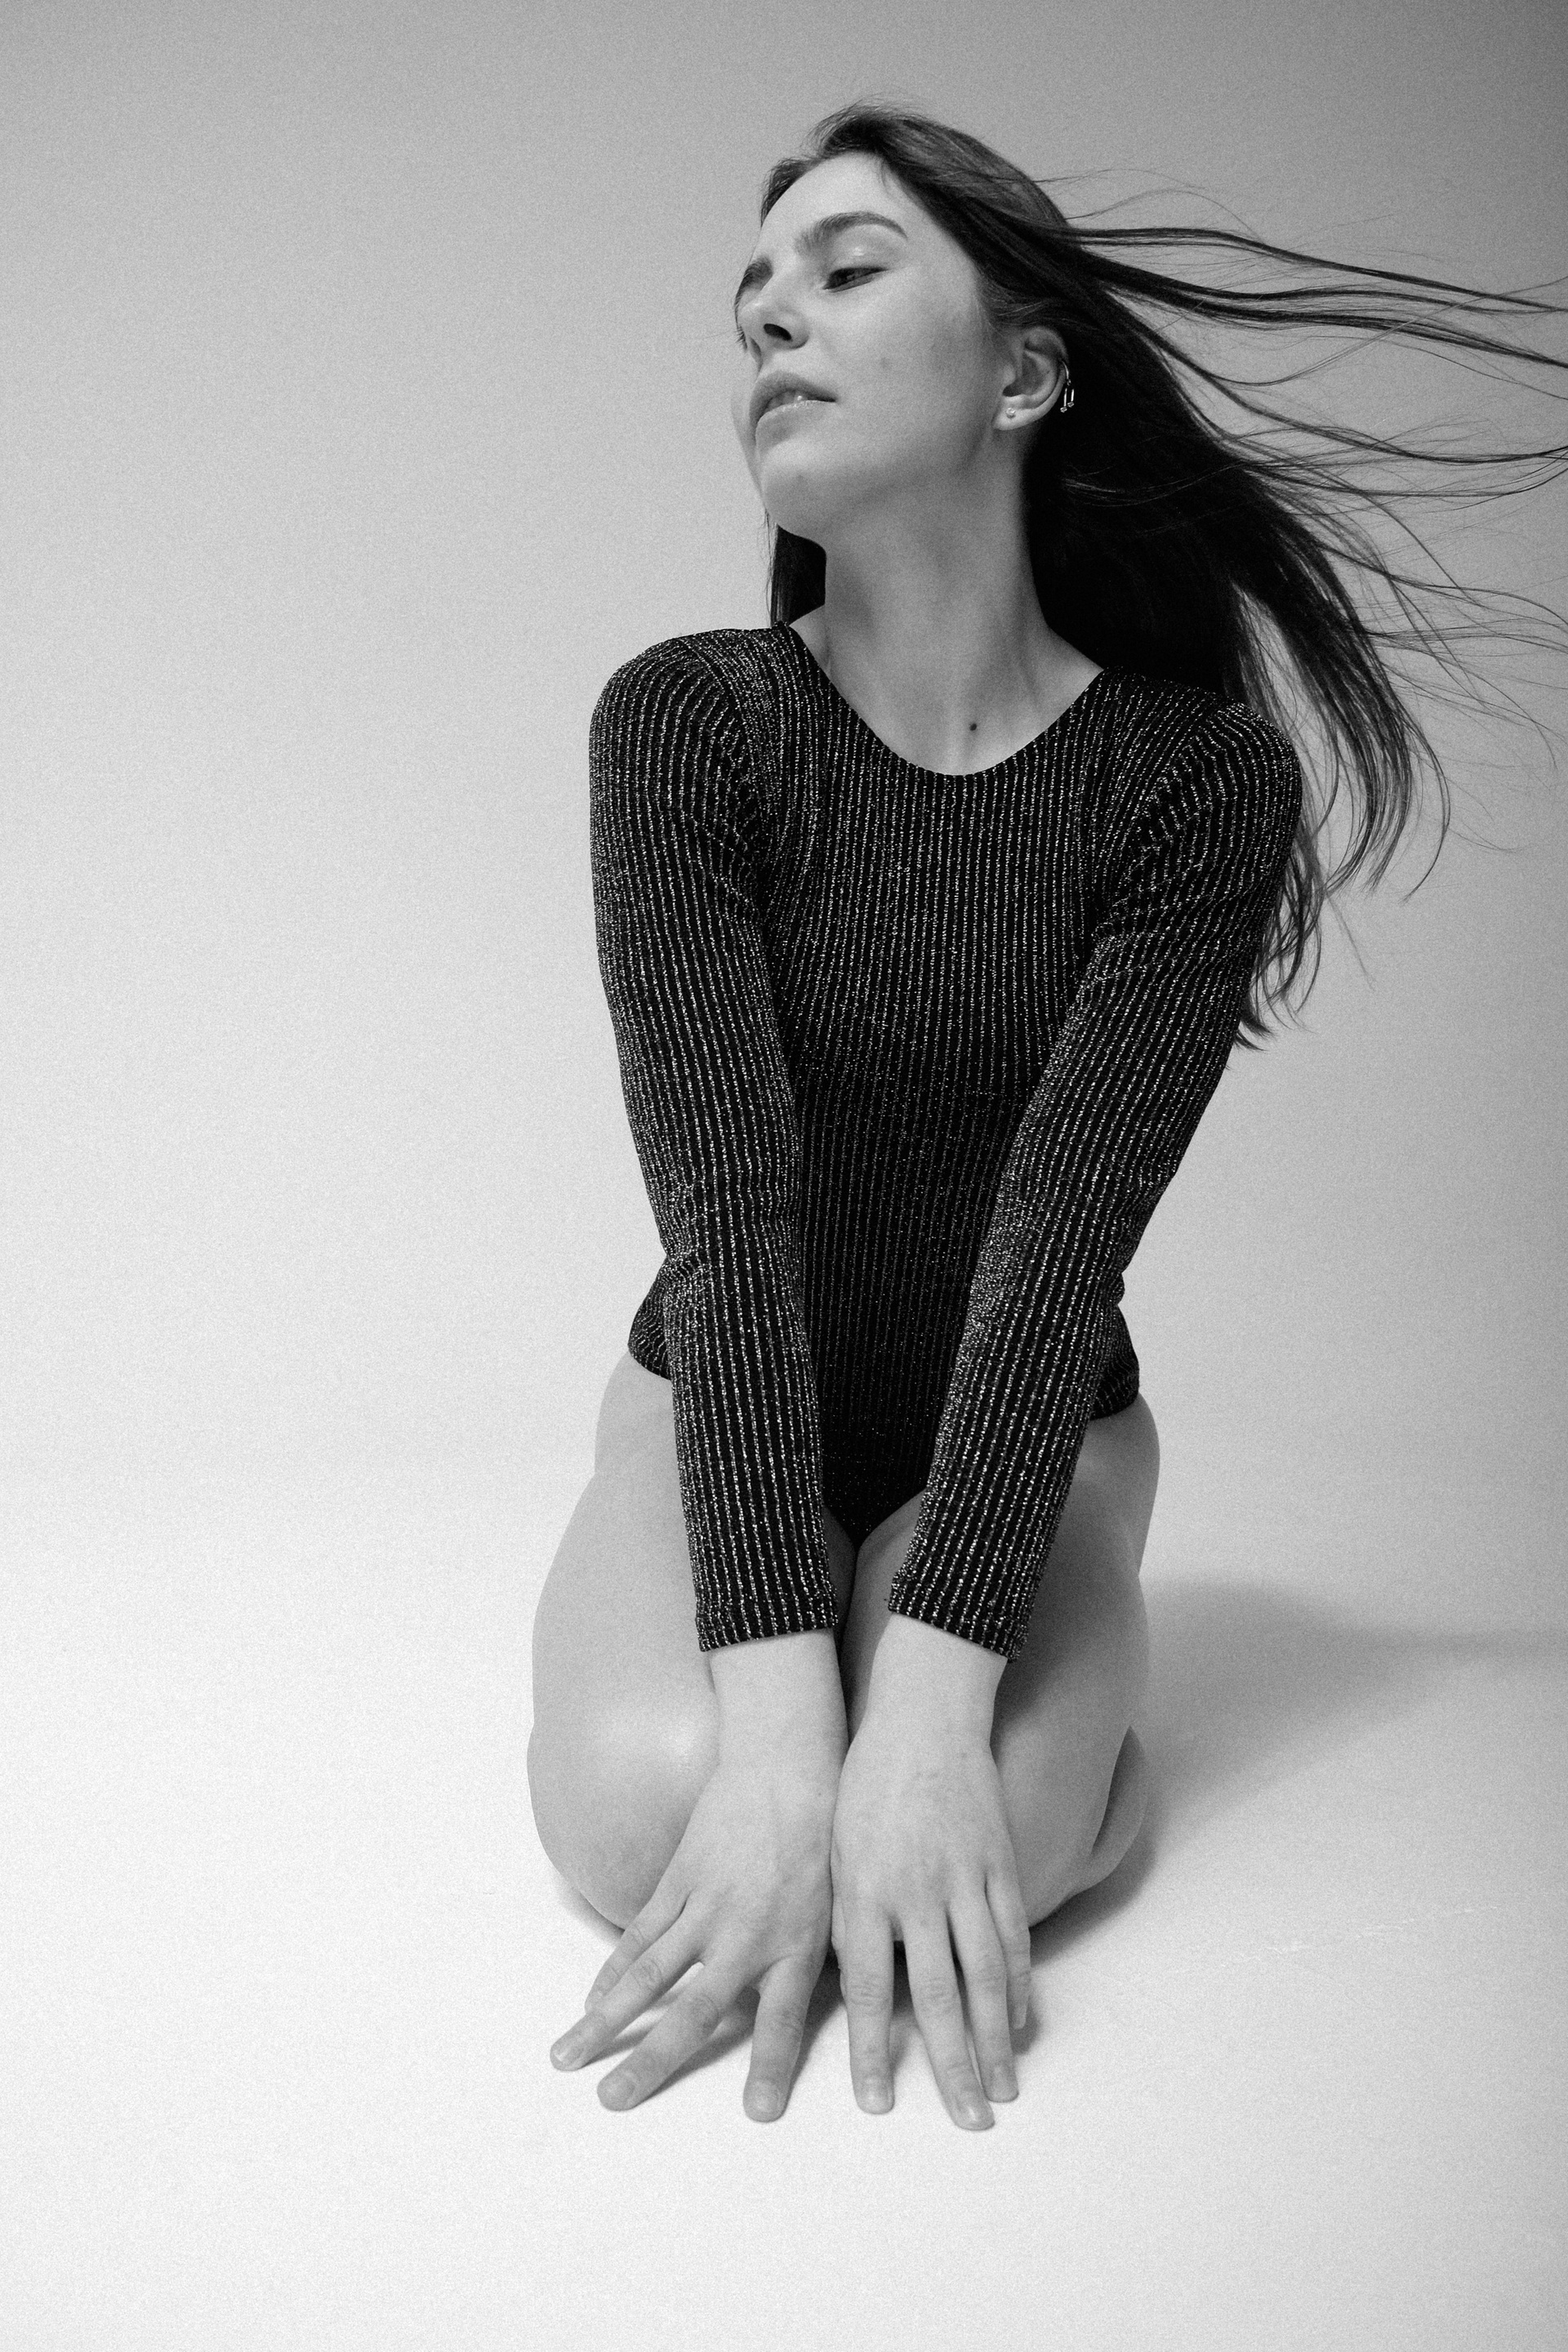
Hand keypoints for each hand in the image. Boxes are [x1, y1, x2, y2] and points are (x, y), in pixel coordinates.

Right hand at [548, 1751, 839, 2118]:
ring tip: (568, 2057)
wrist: (788, 1770)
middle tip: (611, 2101)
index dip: (772, 2069)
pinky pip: (640, 1934)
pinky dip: (612, 1970)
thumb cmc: (821, 1844)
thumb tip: (815, 2014)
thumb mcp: (837, 1911)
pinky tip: (590, 2002)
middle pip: (693, 2013)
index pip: (784, 2024)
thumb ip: (815, 1968)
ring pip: (647, 1976)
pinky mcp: (679, 1881)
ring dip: (604, 2020)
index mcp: (795, 1950)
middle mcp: (746, 1938)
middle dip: (650, 2063)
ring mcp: (705, 1909)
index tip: (759, 2113)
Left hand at [830, 1630, 1031, 2129]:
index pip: (868, 1989)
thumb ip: (845, 1921)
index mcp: (863, 1893)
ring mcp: (964, 1879)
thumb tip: (849, 1990)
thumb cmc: (862, 1787)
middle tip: (969, 2121)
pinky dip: (1018, 1983)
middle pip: (939, 1996)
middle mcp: (915, 1893)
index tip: (877, 2104)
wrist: (921, 1719)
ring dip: (995, 2040)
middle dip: (952, 2065)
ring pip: (985, 1975)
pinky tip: (1020, 2022)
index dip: (872, 2051)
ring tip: (1003, 2090)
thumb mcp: (834, 1853)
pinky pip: (1011, 1935)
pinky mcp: (998, 1863)